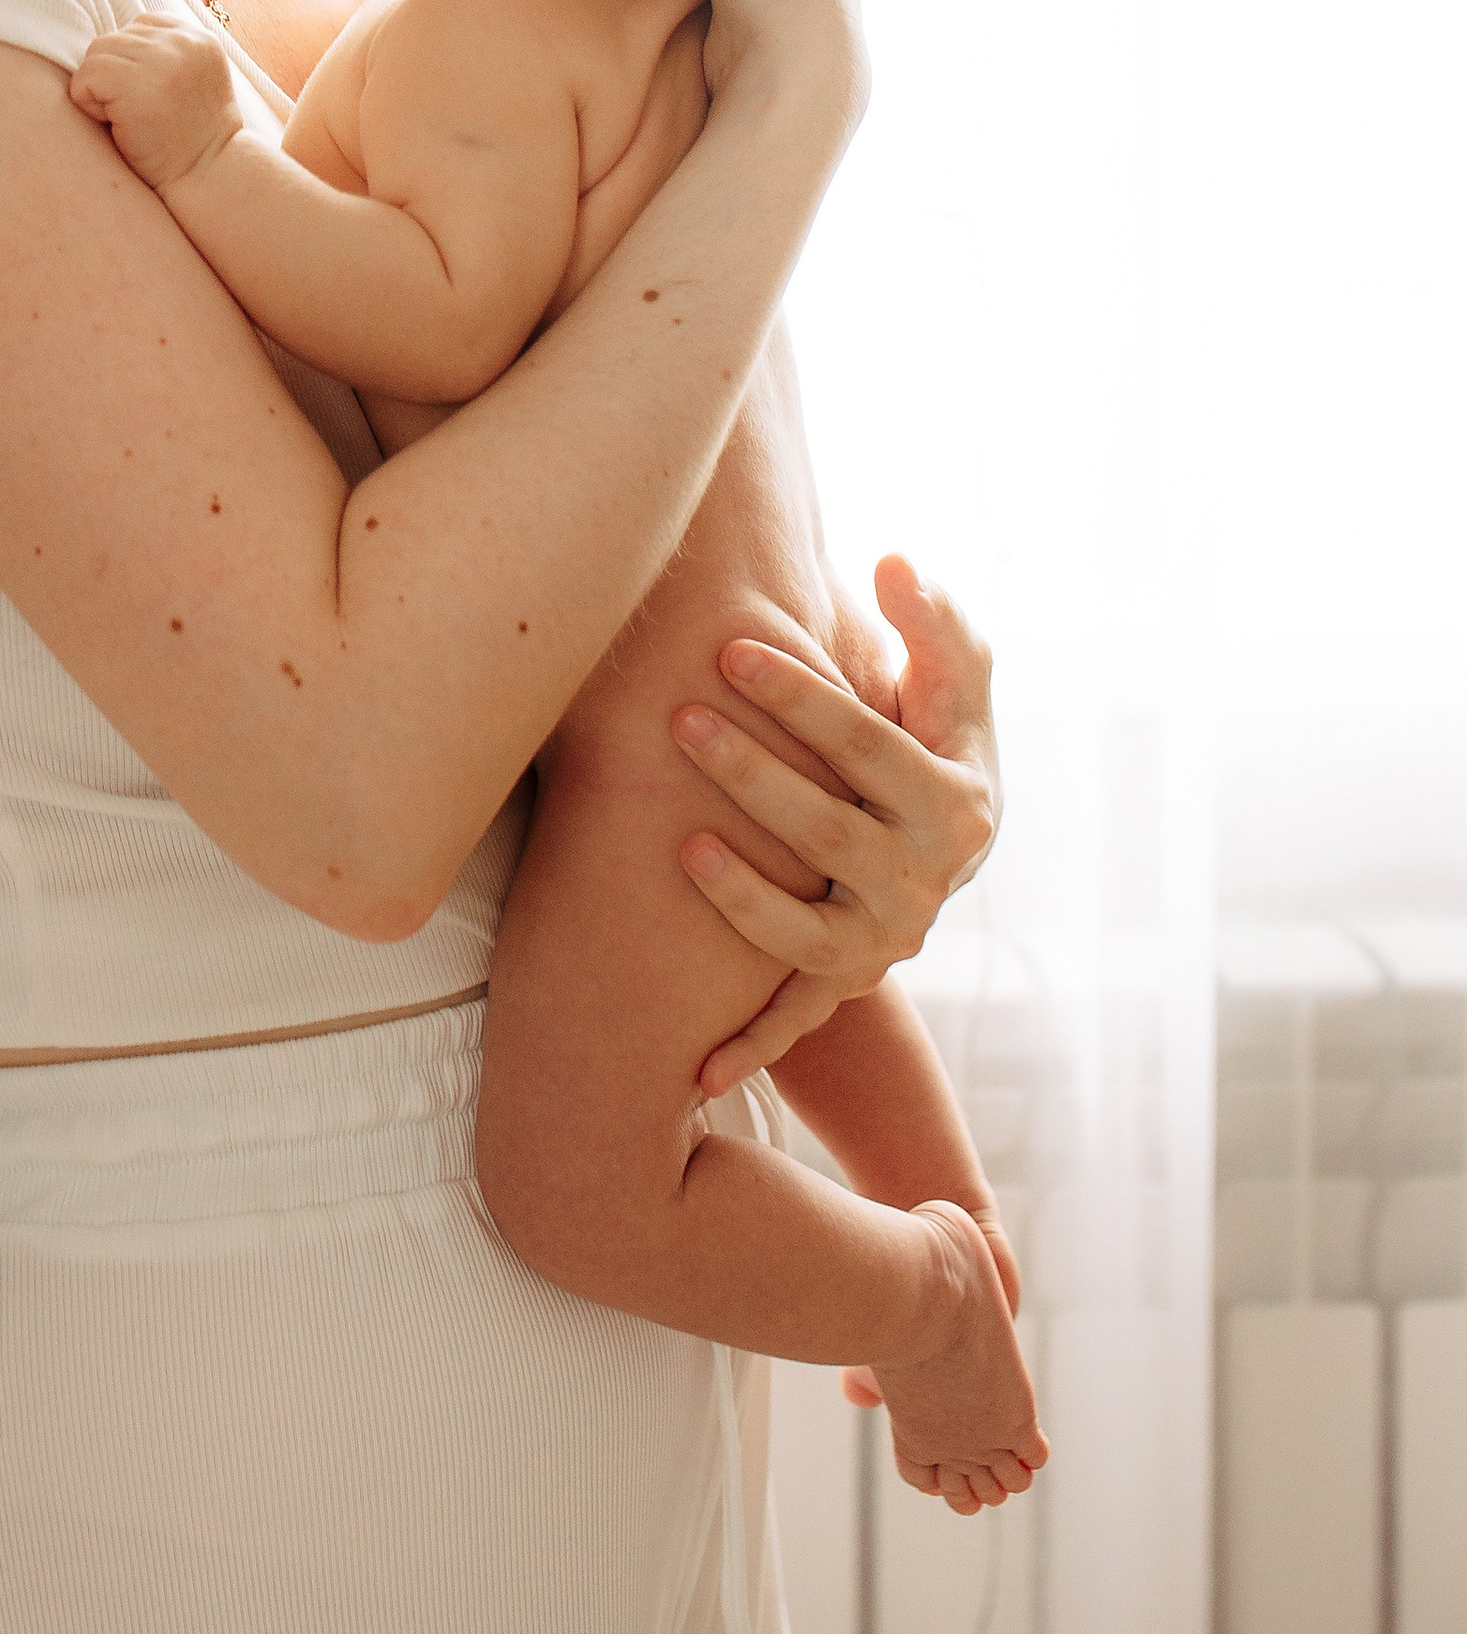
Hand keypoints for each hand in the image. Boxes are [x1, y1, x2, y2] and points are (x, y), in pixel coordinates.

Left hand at [69, 17, 243, 191]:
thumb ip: (167, 54)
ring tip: (126, 118)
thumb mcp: (194, 81)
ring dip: (99, 90)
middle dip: (112, 76)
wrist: (207, 176)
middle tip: (135, 113)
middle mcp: (182, 42)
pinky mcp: (135, 85)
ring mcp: (160, 60)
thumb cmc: (192, 138)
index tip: (149, 96)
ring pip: (95, 55)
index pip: (140, 25)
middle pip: (113, 39)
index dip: (130, 62)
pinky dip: (88, 104)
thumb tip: (115, 40)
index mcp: (199, 38)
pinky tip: (116, 125)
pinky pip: (85, 78)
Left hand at [674, 556, 998, 1095]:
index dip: (801, 696)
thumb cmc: (935, 733)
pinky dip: (749, 1048)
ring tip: (680, 842)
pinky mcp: (844, 980)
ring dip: (742, 895)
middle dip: (752, 773)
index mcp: (952, 800)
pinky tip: (690, 1073)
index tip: (731, 647)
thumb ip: (932, 619)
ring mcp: (883, 938)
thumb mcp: (954, 678)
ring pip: (806, 931)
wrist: (945, 838)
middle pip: (828, 831)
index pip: (869, 742)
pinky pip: (794, 1020)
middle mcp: (924, 881)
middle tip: (679, 717)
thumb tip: (891, 559)